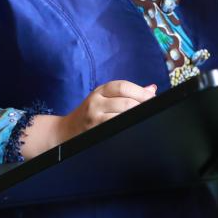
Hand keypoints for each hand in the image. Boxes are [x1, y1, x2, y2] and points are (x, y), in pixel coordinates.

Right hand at [20, 80, 155, 158]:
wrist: (64, 131)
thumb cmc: (88, 114)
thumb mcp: (104, 99)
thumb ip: (127, 94)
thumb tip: (152, 89)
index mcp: (100, 91)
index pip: (122, 86)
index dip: (140, 91)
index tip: (153, 97)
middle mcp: (96, 101)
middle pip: (125, 101)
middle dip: (142, 105)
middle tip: (153, 110)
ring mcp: (94, 117)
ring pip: (122, 114)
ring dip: (137, 116)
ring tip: (145, 118)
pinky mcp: (94, 130)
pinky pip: (115, 126)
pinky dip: (126, 126)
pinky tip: (133, 128)